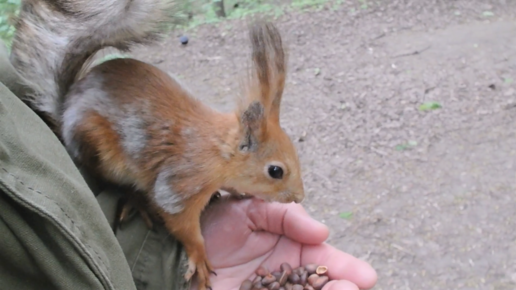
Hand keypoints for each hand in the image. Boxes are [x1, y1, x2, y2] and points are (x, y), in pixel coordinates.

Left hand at [191, 196, 376, 289]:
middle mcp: (283, 274)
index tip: (363, 276)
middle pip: (318, 282)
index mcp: (287, 248)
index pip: (321, 260)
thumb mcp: (250, 211)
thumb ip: (285, 216)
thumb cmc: (211, 225)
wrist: (172, 250)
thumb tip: (321, 230)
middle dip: (340, 286)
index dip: (342, 268)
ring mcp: (269, 288)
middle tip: (355, 288)